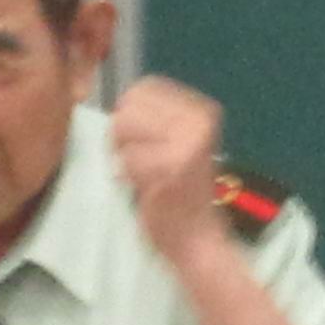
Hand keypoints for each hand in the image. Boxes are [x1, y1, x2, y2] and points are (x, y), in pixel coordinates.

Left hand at [110, 74, 228, 267]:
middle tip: (132, 157)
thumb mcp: (181, 142)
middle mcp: (198, 123)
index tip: (136, 137)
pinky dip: (126, 175)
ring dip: (123, 153)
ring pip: (124, 128)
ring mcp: (184, 146)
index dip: (129, 110)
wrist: (197, 237)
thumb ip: (157, 118)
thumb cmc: (183, 190)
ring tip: (140, 171)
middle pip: (131, 106)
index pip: (146, 87)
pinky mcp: (166, 170)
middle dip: (121, 132)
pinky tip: (143, 186)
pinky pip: (125, 159)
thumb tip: (122, 102)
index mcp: (203, 111)